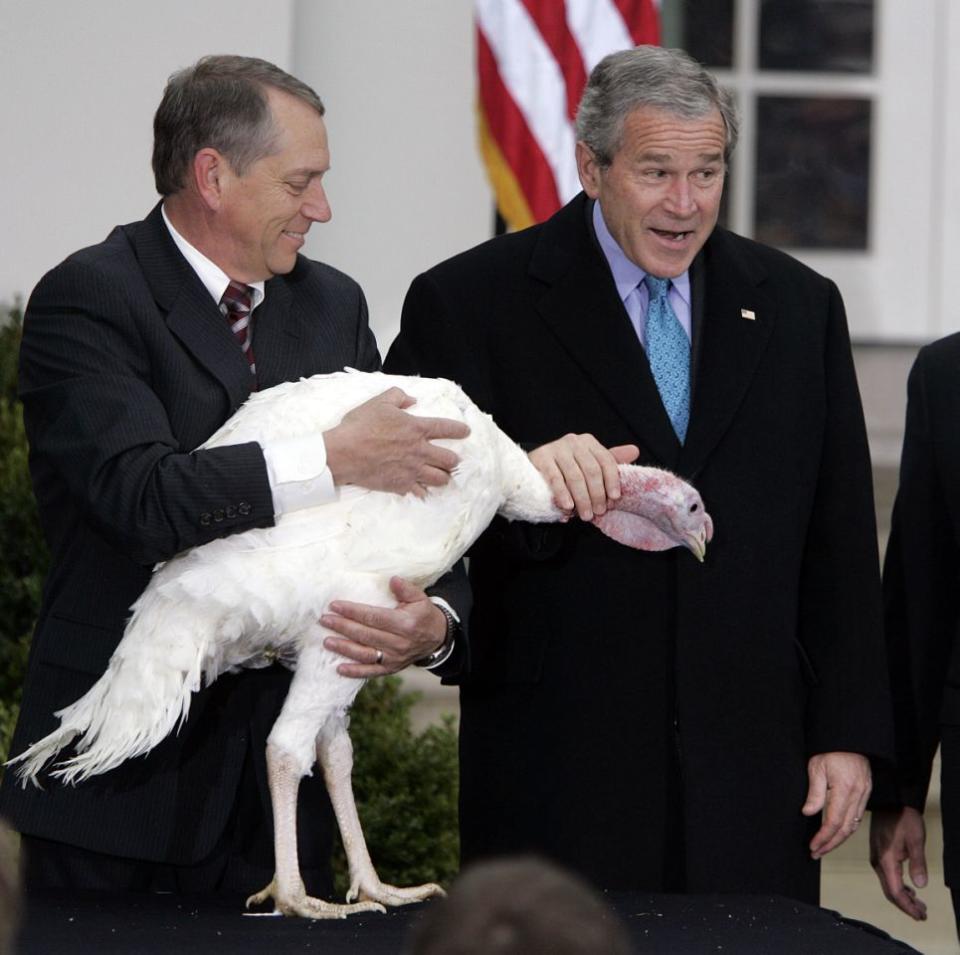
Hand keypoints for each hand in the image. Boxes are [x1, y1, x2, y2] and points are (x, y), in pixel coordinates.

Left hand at [321, 576, 448, 676]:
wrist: (438, 639)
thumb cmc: (424, 615)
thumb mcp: (421, 598)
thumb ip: (406, 589)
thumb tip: (392, 580)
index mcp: (405, 624)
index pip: (374, 617)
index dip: (353, 611)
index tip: (335, 606)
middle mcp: (399, 643)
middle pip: (365, 635)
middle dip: (343, 627)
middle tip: (325, 620)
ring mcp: (395, 658)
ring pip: (365, 654)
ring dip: (344, 648)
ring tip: (327, 641)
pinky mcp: (392, 669)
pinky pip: (371, 672)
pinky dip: (355, 672)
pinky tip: (339, 669)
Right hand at [324, 387, 469, 496]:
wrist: (343, 453)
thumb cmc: (360, 425)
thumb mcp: (379, 402)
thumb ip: (398, 396)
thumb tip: (411, 399)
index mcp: (416, 429)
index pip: (446, 428)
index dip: (459, 430)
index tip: (466, 432)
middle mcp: (419, 451)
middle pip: (449, 460)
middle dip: (453, 460)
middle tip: (451, 460)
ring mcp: (411, 470)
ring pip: (440, 479)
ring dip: (443, 477)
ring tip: (441, 476)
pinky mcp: (401, 485)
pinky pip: (420, 492)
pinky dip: (423, 491)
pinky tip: (422, 490)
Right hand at [529, 435, 638, 519]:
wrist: (535, 468)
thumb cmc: (567, 468)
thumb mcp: (590, 464)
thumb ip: (610, 461)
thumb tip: (635, 451)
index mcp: (588, 442)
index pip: (606, 461)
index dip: (612, 481)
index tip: (614, 499)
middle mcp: (573, 441)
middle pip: (591, 470)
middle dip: (597, 494)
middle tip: (598, 512)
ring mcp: (556, 448)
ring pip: (575, 477)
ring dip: (582, 499)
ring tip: (585, 515)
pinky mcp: (541, 457)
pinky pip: (555, 478)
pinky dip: (563, 494)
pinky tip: (568, 507)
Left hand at [803, 751, 870, 858]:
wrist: (850, 739)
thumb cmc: (831, 750)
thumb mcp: (816, 767)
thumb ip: (814, 792)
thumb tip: (808, 813)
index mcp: (844, 790)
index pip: (833, 822)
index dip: (823, 837)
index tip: (813, 846)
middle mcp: (857, 796)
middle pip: (845, 828)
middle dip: (830, 843)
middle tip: (816, 852)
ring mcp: (864, 795)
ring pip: (853, 825)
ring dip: (839, 839)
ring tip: (824, 847)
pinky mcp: (866, 793)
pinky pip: (858, 816)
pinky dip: (847, 828)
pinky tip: (837, 833)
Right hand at [870, 806, 927, 919]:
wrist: (890, 799)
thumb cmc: (904, 818)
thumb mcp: (916, 840)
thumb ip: (917, 864)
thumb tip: (919, 886)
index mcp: (886, 860)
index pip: (895, 891)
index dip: (907, 907)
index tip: (920, 916)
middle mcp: (877, 861)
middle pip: (889, 891)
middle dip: (906, 905)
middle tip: (922, 913)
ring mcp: (876, 856)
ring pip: (888, 884)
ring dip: (903, 896)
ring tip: (919, 903)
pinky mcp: (878, 852)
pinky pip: (887, 875)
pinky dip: (898, 885)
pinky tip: (908, 887)